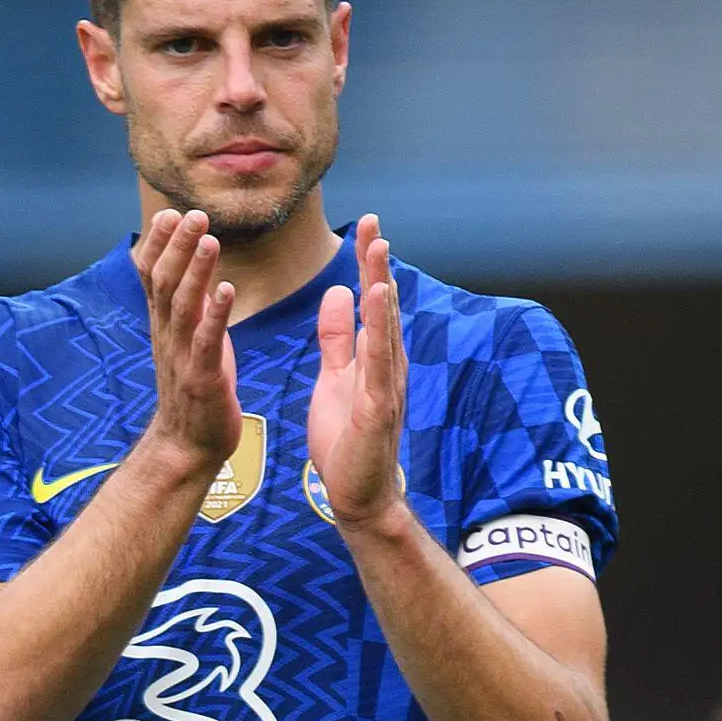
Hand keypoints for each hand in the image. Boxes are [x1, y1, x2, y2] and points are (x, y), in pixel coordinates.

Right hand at [139, 210, 240, 481]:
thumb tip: (193, 265)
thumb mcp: (186, 339)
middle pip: (164, 282)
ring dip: (195, 271)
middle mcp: (167, 336)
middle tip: (194, 214)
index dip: (159, 245)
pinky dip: (215, 314)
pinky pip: (206, 342)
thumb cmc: (193, 389)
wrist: (186, 446)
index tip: (169, 213)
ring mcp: (182, 357)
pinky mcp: (202, 379)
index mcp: (163, 325)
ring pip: (182, 306)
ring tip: (209, 240)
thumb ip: (188, 304)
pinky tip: (226, 289)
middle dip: (178, 247)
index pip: (151, 276)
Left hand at [308, 214, 406, 530]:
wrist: (358, 497)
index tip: (363, 226)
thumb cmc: (347, 443)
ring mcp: (385, 388)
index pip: (372, 302)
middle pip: (383, 307)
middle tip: (372, 222)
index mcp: (373, 359)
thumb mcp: (335, 379)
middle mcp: (386, 367)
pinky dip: (378, 332)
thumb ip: (338, 338)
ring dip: (383, 288)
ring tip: (378, 249)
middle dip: (377, 265)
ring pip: (385, 331)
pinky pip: (378, 366)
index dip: (367, 264)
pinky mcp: (377, 411)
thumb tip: (339, 293)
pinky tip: (376, 303)